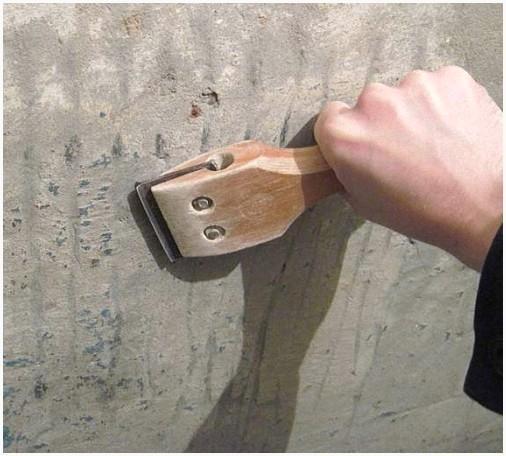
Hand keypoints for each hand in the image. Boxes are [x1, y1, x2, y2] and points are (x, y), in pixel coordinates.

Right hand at [315, 66, 501, 270]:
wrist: (486, 206)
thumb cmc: (425, 211)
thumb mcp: (363, 202)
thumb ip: (345, 168)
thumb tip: (347, 155)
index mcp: (345, 135)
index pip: (329, 117)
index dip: (344, 133)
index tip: (360, 143)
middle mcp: (374, 102)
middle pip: (367, 103)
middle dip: (380, 122)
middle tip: (402, 150)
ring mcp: (414, 86)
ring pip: (403, 93)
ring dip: (412, 112)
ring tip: (433, 143)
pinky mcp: (450, 78)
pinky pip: (436, 87)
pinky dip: (442, 104)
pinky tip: (451, 131)